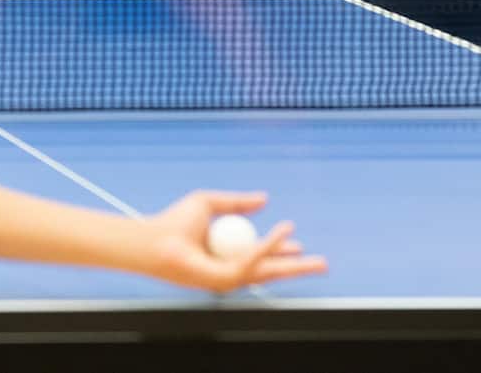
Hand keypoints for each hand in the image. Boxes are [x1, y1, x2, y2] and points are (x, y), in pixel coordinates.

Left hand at [145, 191, 327, 291]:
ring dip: (292, 262)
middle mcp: (231, 267)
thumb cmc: (175, 221)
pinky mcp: (225, 281)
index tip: (298, 241)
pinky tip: (284, 233)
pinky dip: (270, 246)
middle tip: (323, 264)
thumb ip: (236, 201)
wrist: (156, 238)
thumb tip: (264, 199)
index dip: (281, 248)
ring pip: (268, 270)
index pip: (262, 254)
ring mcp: (229, 277)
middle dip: (299, 268)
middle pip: (271, 269)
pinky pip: (253, 262)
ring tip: (315, 258)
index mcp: (229, 252)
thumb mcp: (210, 202)